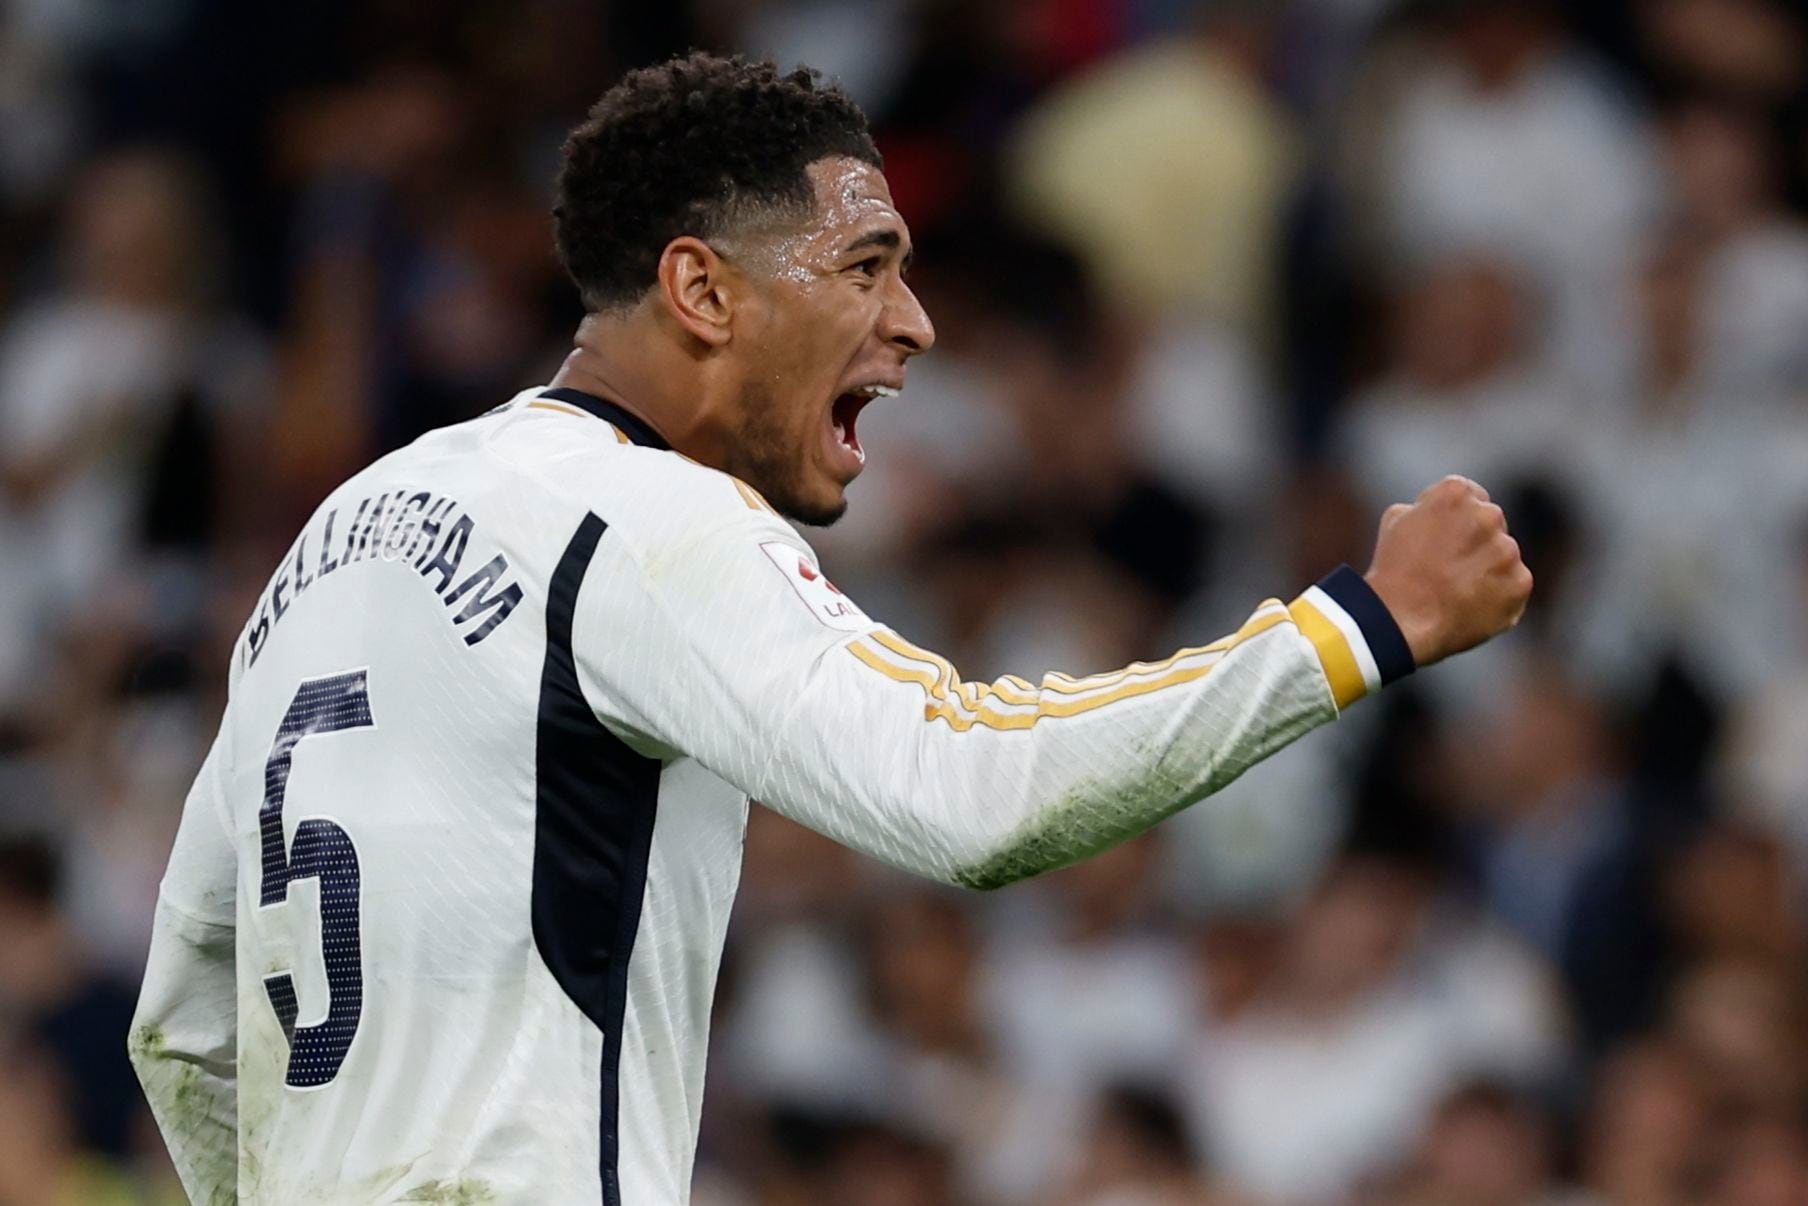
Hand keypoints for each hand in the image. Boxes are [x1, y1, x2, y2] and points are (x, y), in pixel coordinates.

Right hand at [1363, 476, 1532, 667]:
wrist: (1402, 620)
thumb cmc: (1393, 572)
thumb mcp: (1396, 522)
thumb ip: (1427, 508)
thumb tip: (1441, 514)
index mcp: (1456, 493)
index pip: (1470, 496)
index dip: (1455, 520)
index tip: (1442, 539)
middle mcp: (1488, 515)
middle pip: (1489, 523)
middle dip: (1474, 541)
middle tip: (1447, 568)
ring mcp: (1507, 550)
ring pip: (1502, 555)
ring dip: (1486, 568)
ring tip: (1455, 592)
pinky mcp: (1520, 582)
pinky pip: (1513, 585)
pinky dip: (1498, 595)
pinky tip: (1470, 606)